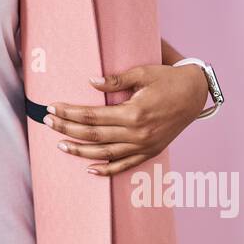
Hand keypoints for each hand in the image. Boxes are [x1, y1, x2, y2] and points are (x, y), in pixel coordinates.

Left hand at [41, 64, 209, 175]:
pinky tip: (90, 169)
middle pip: (93, 135)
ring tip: (61, 144)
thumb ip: (116, 80)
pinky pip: (125, 165)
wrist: (196, 94)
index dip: (69, 113)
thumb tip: (91, 82)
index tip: (52, 108)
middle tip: (47, 122)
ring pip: (105, 153)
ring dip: (80, 150)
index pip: (92, 116)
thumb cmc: (168, 79)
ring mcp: (144, 145)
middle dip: (67, 129)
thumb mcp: (143, 73)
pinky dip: (107, 170)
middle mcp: (137, 133)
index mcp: (134, 113)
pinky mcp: (150, 151)